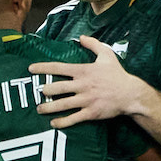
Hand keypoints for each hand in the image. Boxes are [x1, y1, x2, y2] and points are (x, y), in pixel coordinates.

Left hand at [30, 37, 144, 126]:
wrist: (130, 94)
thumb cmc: (117, 74)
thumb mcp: (107, 55)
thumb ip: (93, 44)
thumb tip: (81, 37)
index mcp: (83, 71)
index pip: (59, 68)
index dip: (43, 68)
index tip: (31, 69)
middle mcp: (82, 85)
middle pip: (57, 88)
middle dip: (45, 90)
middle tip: (38, 91)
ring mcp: (86, 100)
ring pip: (62, 104)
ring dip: (49, 107)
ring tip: (39, 109)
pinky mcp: (91, 113)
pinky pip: (73, 118)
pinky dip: (62, 122)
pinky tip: (53, 123)